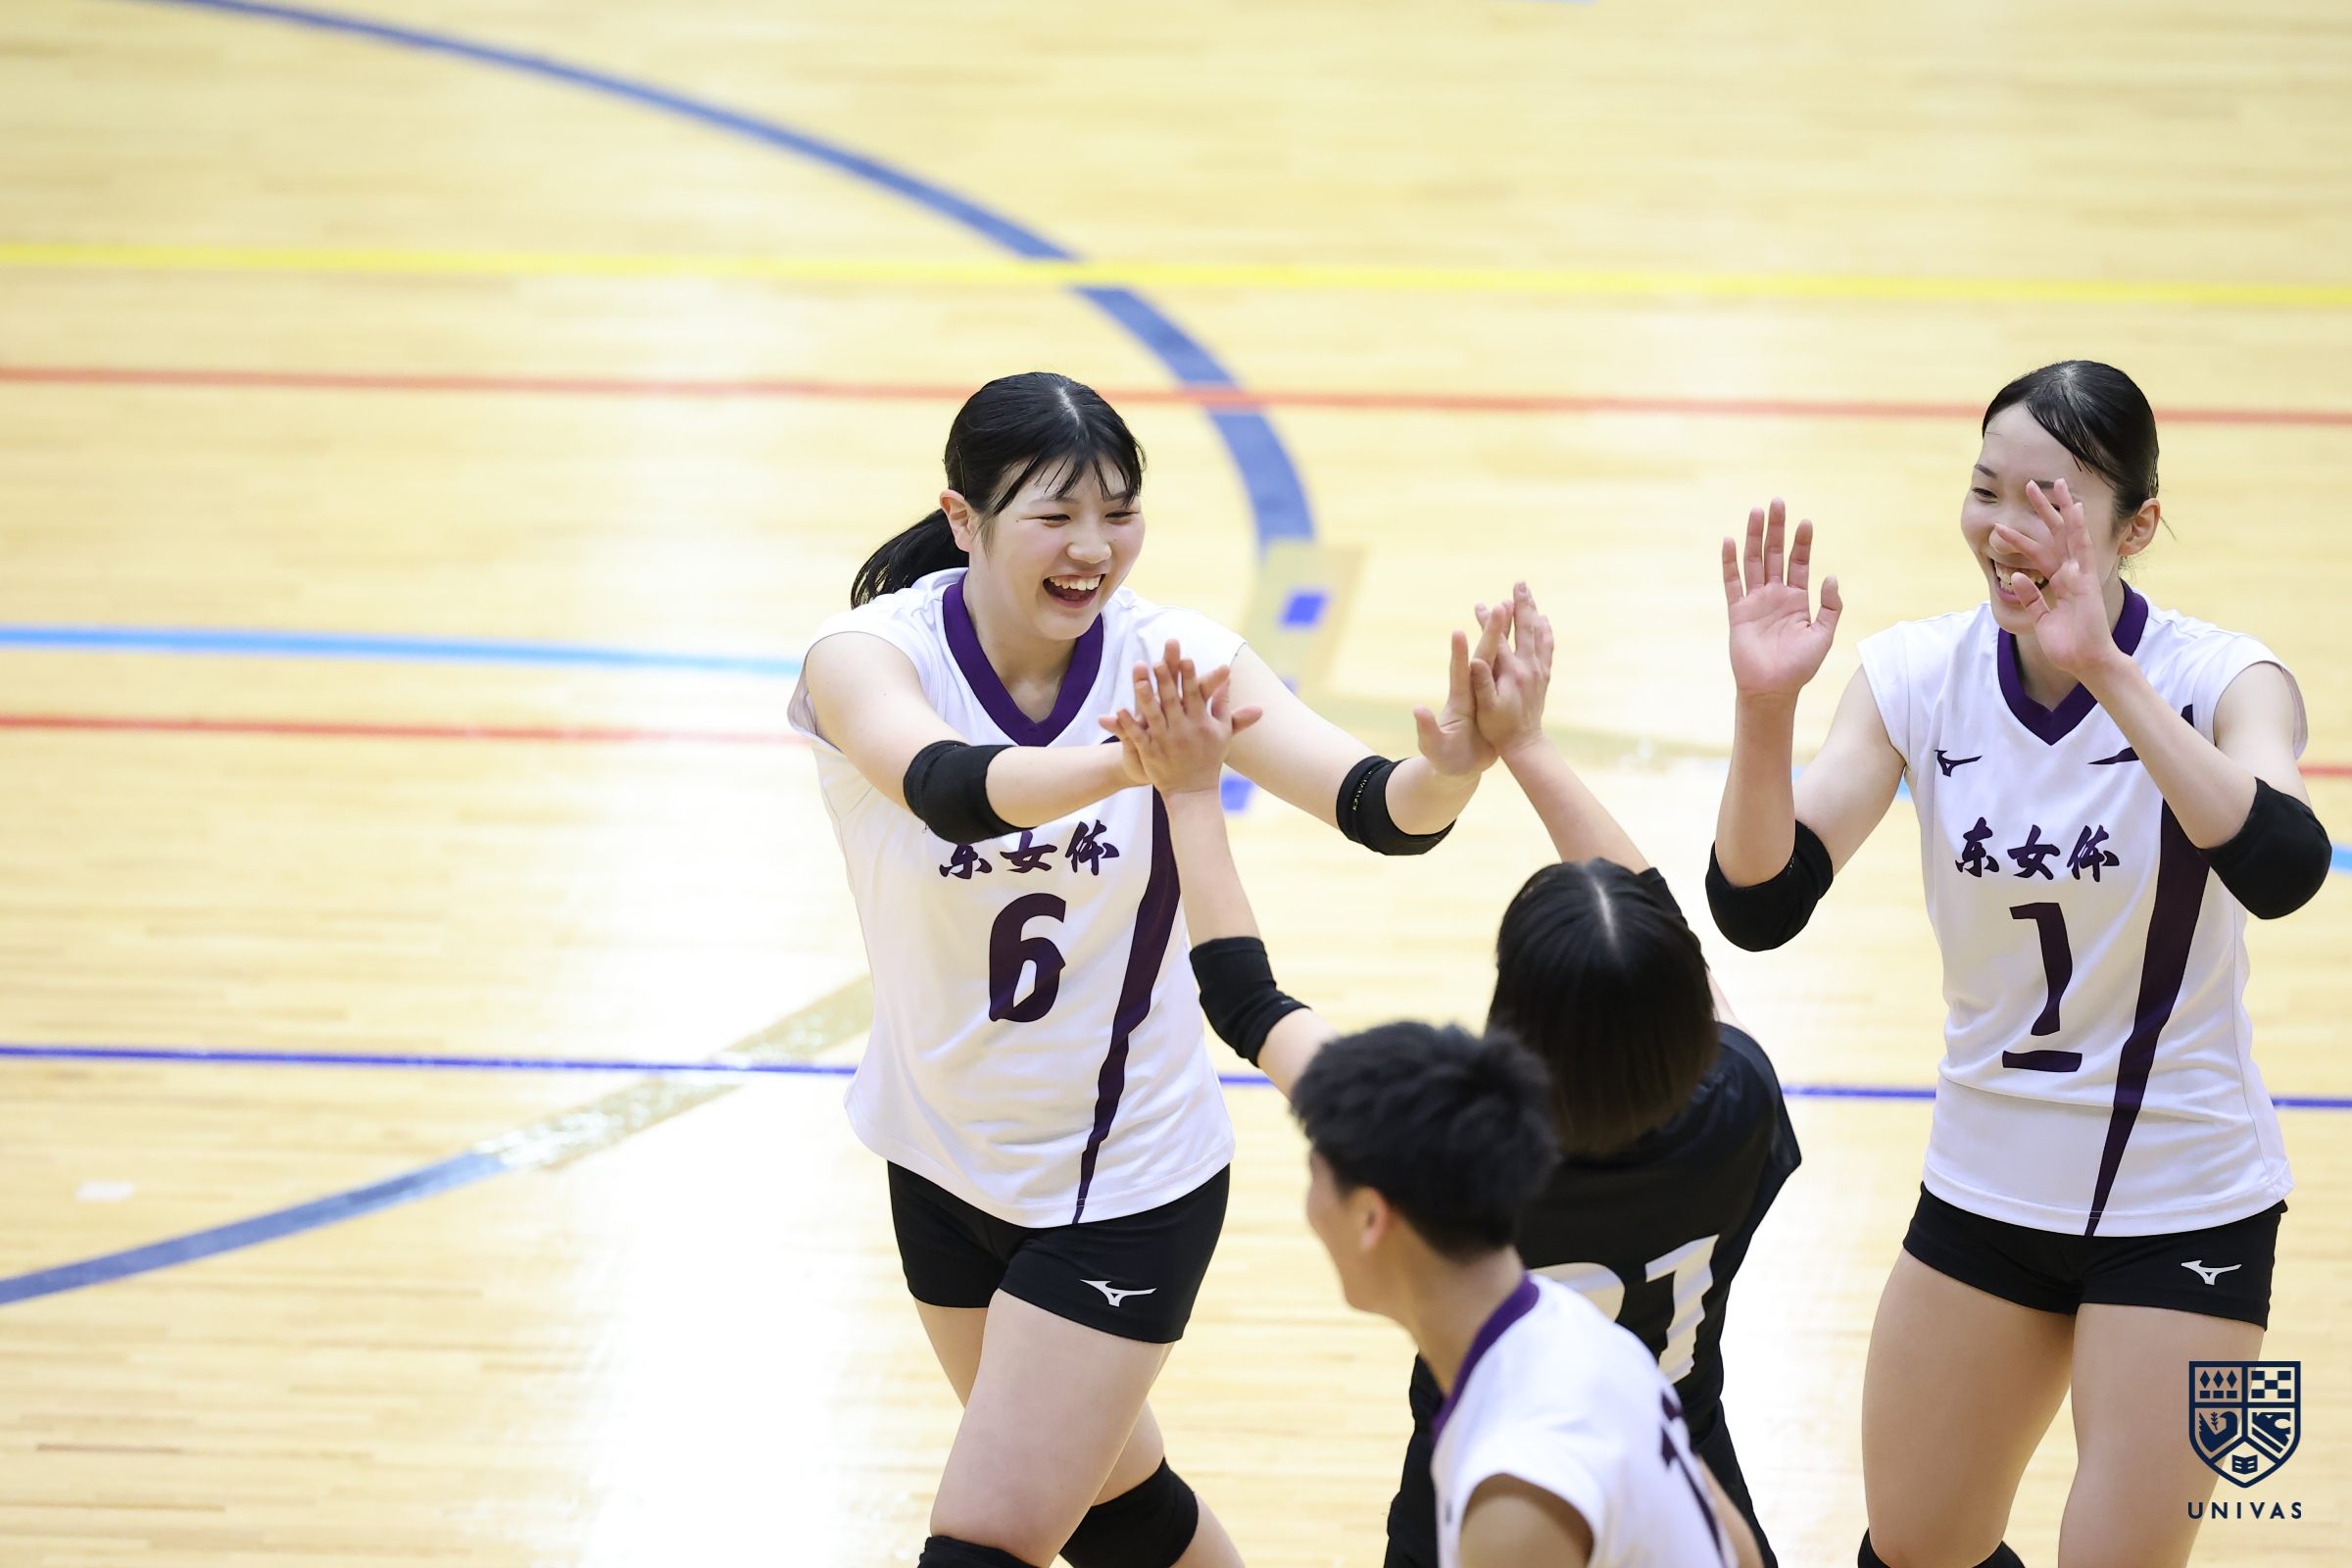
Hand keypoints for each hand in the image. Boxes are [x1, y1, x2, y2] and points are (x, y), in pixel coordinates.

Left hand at [1100, 640, 1263, 795]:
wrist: (1193, 790)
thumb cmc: (1210, 757)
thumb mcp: (1222, 731)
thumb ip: (1222, 704)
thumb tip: (1227, 678)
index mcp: (1201, 723)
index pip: (1195, 695)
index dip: (1190, 677)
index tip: (1186, 659)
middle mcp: (1184, 731)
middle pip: (1173, 702)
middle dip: (1166, 682)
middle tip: (1159, 662)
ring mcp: (1166, 742)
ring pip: (1154, 716)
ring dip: (1146, 698)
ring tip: (1139, 680)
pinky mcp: (1151, 754)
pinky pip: (1138, 737)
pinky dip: (1129, 725)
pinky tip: (1118, 710)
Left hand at [1414, 608, 1506, 776]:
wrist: (1455, 768)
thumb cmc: (1442, 760)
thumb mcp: (1434, 746)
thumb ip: (1427, 729)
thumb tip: (1417, 709)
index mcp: (1459, 703)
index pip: (1460, 674)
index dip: (1460, 655)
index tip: (1460, 631)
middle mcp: (1470, 692)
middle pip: (1482, 658)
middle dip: (1490, 633)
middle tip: (1500, 605)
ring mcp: (1483, 695)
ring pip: (1496, 660)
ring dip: (1503, 636)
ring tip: (1512, 608)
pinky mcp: (1494, 701)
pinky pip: (1506, 673)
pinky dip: (1514, 656)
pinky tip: (1523, 640)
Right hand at [1469, 581, 1553, 755]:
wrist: (1524, 743)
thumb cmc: (1498, 728)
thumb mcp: (1486, 708)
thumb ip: (1482, 683)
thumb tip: (1476, 660)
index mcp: (1511, 673)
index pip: (1499, 640)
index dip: (1489, 621)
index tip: (1481, 603)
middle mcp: (1528, 668)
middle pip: (1525, 629)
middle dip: (1520, 605)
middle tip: (1518, 584)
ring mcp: (1538, 671)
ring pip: (1538, 634)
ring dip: (1533, 612)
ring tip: (1528, 594)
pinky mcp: (1543, 676)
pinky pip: (1547, 648)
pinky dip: (1545, 631)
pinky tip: (1544, 621)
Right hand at [1722, 500, 1841, 701]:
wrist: (1773, 690)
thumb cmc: (1799, 667)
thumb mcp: (1823, 635)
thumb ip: (1830, 606)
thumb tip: (1829, 577)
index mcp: (1797, 600)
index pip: (1799, 563)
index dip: (1802, 543)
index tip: (1805, 522)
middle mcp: (1775, 595)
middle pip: (1774, 554)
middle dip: (1776, 529)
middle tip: (1777, 502)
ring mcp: (1755, 602)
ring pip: (1753, 562)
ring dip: (1755, 537)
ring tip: (1757, 512)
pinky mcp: (1738, 612)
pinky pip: (1732, 583)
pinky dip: (1730, 563)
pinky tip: (1730, 542)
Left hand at [1997, 480, 2120, 681]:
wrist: (2087, 661)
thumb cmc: (2067, 643)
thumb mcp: (2041, 618)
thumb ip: (2031, 598)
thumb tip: (2017, 577)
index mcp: (2060, 581)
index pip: (2041, 550)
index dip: (2025, 534)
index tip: (2006, 521)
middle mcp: (2071, 573)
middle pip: (2056, 534)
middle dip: (2045, 509)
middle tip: (2031, 485)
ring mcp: (2081, 574)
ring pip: (2070, 534)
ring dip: (2063, 509)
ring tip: (2055, 485)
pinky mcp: (2088, 580)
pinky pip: (2082, 550)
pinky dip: (2078, 530)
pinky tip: (2074, 510)